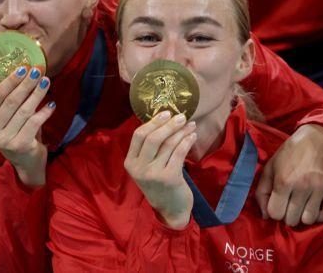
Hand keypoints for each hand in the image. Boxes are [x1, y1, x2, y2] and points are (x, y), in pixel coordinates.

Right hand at [0, 66, 55, 187]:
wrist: (27, 163)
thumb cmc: (18, 134)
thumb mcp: (9, 118)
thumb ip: (11, 100)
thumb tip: (25, 72)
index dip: (11, 80)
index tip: (24, 67)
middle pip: (11, 101)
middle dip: (26, 84)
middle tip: (38, 71)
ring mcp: (4, 140)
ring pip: (24, 110)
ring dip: (37, 94)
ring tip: (46, 82)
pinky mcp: (20, 145)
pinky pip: (34, 122)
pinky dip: (44, 111)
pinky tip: (51, 104)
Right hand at [125, 111, 196, 229]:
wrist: (171, 209)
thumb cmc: (160, 183)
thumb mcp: (147, 167)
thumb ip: (150, 148)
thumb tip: (165, 119)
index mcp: (130, 163)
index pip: (138, 135)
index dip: (153, 122)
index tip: (166, 113)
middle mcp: (139, 168)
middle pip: (153, 138)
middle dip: (169, 124)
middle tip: (181, 116)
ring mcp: (154, 174)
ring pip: (168, 144)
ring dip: (181, 132)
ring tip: (190, 125)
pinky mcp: (169, 178)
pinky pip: (179, 152)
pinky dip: (187, 141)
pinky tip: (192, 136)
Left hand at [255, 123, 322, 226]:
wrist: (318, 137)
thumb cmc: (291, 152)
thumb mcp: (270, 166)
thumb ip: (262, 191)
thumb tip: (265, 216)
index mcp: (283, 180)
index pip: (275, 214)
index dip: (275, 210)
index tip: (279, 202)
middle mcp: (302, 186)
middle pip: (291, 219)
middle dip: (288, 214)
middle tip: (291, 203)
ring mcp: (320, 188)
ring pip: (308, 220)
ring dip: (304, 215)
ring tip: (303, 205)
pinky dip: (321, 215)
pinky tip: (315, 207)